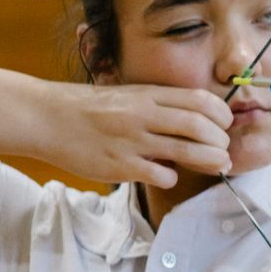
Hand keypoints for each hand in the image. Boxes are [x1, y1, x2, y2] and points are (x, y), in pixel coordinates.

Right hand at [49, 82, 232, 186]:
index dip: (222, 115)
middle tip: (224, 150)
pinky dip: (172, 177)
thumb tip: (196, 122)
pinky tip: (167, 175)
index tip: (225, 125)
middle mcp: (142, 115)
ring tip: (219, 164)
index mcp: (148, 95)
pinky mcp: (118, 165)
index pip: (200, 100)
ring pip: (187, 151)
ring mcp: (131, 140)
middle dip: (221, 141)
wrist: (45, 117)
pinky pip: (160, 174)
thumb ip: (160, 106)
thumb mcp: (128, 96)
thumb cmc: (89, 108)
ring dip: (210, 160)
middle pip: (200, 127)